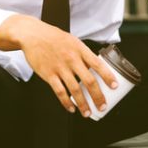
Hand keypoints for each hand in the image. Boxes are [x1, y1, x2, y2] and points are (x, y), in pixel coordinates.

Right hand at [0, 15, 117, 116]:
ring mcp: (59, 67)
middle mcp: (71, 58)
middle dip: (98, 96)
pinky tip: (71, 108)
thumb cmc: (52, 37)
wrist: (32, 35)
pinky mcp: (48, 74)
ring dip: (83, 104)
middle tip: (102, 106)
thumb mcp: (71, 40)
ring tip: (87, 112)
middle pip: (89, 81)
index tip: (115, 86)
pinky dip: (66, 102)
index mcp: (79, 49)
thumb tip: (95, 68)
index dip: (108, 76)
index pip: (98, 64)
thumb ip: (82, 54)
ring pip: (75, 90)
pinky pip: (59, 91)